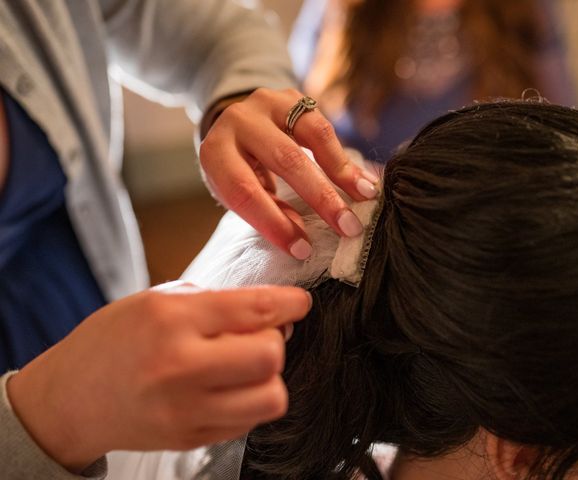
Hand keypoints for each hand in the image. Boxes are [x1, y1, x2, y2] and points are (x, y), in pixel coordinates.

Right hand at [7, 284, 310, 471]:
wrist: (71, 398)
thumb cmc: (115, 340)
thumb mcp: (158, 301)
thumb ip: (216, 304)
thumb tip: (274, 313)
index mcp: (172, 320)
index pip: (254, 309)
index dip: (290, 303)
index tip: (300, 302)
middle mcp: (181, 366)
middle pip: (271, 356)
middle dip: (276, 340)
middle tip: (259, 334)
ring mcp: (186, 410)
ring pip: (271, 397)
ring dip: (268, 377)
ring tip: (244, 365)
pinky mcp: (192, 438)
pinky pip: (249, 421)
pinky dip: (249, 400)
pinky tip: (226, 387)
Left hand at [199, 88, 379, 259]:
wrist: (234, 124)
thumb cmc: (237, 169)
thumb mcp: (241, 193)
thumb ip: (269, 212)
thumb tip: (301, 239)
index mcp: (216, 152)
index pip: (244, 190)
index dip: (274, 222)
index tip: (302, 249)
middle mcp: (239, 121)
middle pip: (285, 160)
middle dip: (320, 197)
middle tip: (348, 227)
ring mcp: (268, 103)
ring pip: (313, 135)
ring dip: (342, 171)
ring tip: (366, 197)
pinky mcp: (293, 97)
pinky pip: (324, 126)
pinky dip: (344, 157)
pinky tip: (363, 180)